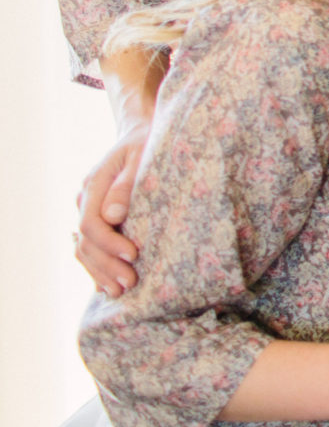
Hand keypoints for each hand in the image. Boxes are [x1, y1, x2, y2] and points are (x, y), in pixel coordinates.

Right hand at [76, 124, 148, 295]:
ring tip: (121, 291)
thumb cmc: (146, 143)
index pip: (91, 224)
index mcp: (93, 186)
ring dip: (101, 272)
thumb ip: (127, 184)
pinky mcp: (98, 219)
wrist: (140, 134)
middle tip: (130, 282)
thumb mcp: (141, 155)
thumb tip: (114, 215)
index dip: (109, 243)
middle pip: (86, 243)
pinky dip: (98, 268)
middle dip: (107, 265)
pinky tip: (108, 286)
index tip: (133, 254)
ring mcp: (88, 211)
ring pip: (84, 250)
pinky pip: (90, 249)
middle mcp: (85, 201)